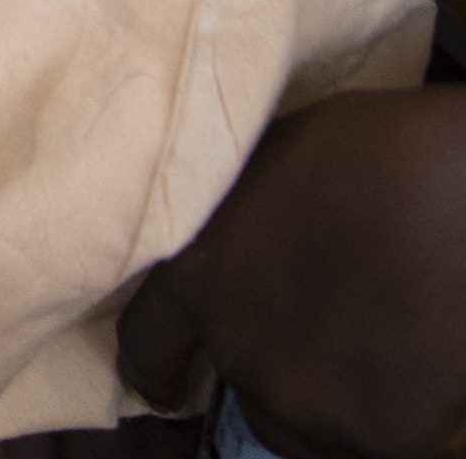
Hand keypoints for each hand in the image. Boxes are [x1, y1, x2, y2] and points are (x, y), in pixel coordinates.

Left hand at [121, 87, 465, 458]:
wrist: (455, 187)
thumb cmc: (378, 152)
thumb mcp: (270, 170)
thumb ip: (247, 233)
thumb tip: (259, 250)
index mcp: (197, 273)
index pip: (147, 343)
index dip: (159, 370)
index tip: (168, 389)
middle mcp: (238, 347)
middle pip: (257, 403)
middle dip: (295, 385)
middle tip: (344, 350)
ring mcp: (307, 399)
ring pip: (328, 435)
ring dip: (357, 410)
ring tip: (400, 351)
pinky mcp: (383, 433)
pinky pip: (400, 442)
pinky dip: (425, 421)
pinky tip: (442, 367)